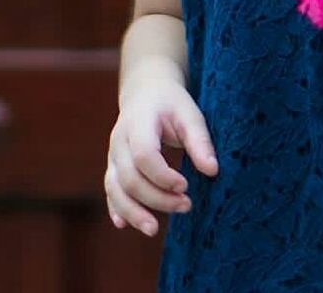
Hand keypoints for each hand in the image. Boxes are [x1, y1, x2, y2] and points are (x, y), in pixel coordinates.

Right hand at [105, 75, 218, 237]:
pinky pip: (110, 190)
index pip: (143, 155)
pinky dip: (116, 208)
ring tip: (154, 230)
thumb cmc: (171, 104)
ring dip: (133, 212)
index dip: (163, 176)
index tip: (186, 186)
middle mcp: (119, 140)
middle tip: (186, 206)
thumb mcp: (189, 113)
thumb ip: (200, 141)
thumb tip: (212, 171)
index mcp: (138, 122)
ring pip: (115, 188)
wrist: (146, 92)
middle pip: (130, 177)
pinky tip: (124, 225)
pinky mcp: (112, 166)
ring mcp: (113, 154)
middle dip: (156, 198)